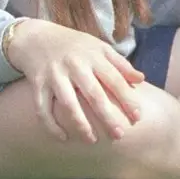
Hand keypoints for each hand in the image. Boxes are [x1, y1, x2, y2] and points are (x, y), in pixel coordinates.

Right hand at [3, 18, 144, 143]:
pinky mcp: (38, 84)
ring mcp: (55, 75)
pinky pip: (43, 108)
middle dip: (107, 116)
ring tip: (92, 140)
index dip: (127, 98)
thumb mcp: (99, 48)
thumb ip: (120, 63)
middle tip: (119, 135)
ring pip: (68, 103)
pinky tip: (63, 138)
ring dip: (80, 123)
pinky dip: (51, 125)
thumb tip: (142, 79)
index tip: (137, 117)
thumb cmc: (75, 46)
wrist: (37, 37)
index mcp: (93, 56)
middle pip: (93, 94)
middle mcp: (74, 65)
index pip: (114, 79)